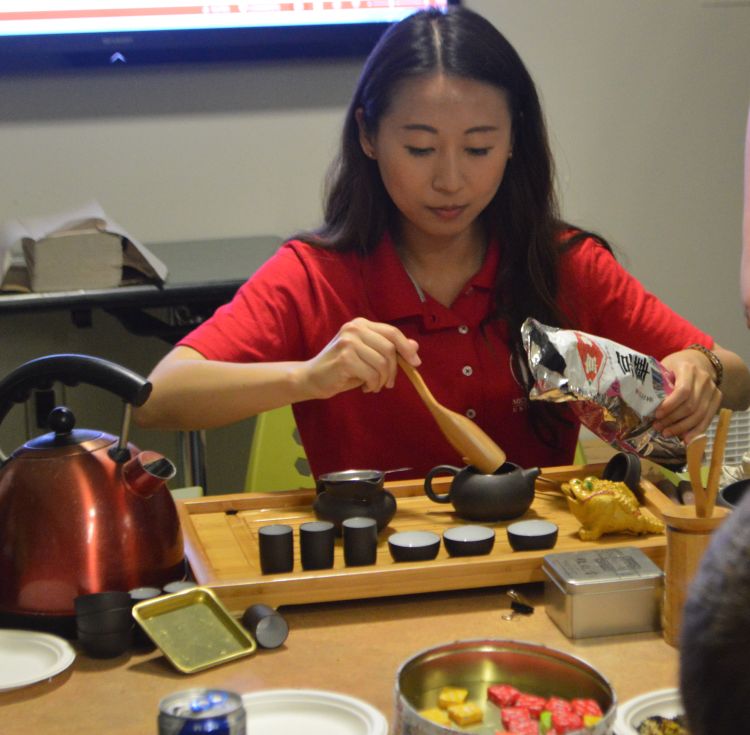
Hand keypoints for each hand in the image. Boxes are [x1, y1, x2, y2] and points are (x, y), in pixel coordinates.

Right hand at [300, 317, 420, 398]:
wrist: (312, 378)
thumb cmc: (341, 368)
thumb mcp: (367, 356)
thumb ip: (388, 349)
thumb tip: (415, 346)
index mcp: (361, 324)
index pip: (392, 332)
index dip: (406, 348)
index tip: (416, 363)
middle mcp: (355, 328)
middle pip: (389, 349)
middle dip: (394, 370)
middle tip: (388, 383)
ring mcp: (349, 342)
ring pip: (382, 363)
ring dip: (382, 380)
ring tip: (374, 386)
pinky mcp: (344, 358)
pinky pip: (371, 374)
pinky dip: (373, 385)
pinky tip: (365, 387)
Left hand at [652, 350, 721, 443]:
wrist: (698, 361)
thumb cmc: (675, 366)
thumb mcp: (664, 368)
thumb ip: (657, 383)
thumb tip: (642, 403)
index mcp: (688, 369)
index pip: (683, 391)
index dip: (670, 406)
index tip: (657, 415)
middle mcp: (704, 379)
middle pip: (691, 405)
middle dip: (673, 419)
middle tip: (658, 427)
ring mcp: (713, 389)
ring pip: (700, 414)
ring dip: (682, 427)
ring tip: (667, 433)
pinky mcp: (717, 398)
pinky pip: (708, 418)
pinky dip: (697, 430)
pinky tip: (686, 439)